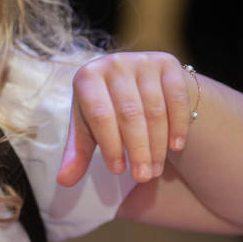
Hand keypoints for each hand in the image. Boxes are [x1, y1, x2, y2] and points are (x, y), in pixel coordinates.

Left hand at [57, 52, 195, 186]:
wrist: (136, 82)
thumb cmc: (106, 110)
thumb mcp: (88, 129)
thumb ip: (77, 153)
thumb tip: (64, 180)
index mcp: (88, 76)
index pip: (100, 114)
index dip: (110, 144)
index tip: (118, 171)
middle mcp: (114, 63)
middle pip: (129, 113)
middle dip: (137, 149)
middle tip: (142, 176)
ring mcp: (143, 60)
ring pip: (154, 109)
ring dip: (157, 144)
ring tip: (155, 169)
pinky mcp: (168, 62)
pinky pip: (177, 98)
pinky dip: (178, 124)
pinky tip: (176, 147)